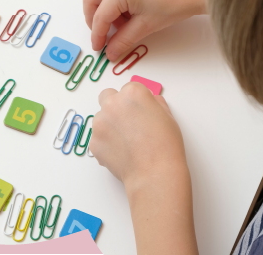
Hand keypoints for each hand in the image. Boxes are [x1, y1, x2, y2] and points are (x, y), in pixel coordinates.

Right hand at [83, 0, 207, 60]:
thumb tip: (110, 53)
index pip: (100, 15)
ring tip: (122, 26)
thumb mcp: (146, 26)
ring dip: (104, 10)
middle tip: (103, 36)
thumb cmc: (176, 3)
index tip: (98, 48)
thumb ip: (123, 40)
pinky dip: (113, 1)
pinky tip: (128, 14)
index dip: (97, 35)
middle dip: (93, 19)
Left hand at [91, 82, 197, 253]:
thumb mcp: (168, 116)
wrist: (155, 173)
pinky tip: (121, 153)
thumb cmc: (165, 146)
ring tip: (127, 142)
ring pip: (101, 118)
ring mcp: (100, 123)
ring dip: (109, 125)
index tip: (139, 110)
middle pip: (107, 96)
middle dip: (115, 105)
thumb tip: (149, 102)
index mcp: (132, 93)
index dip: (135, 100)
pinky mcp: (93, 142)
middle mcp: (112, 104)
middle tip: (127, 122)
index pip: (129, 88)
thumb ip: (155, 104)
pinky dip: (106, 143)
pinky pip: (98, 138)